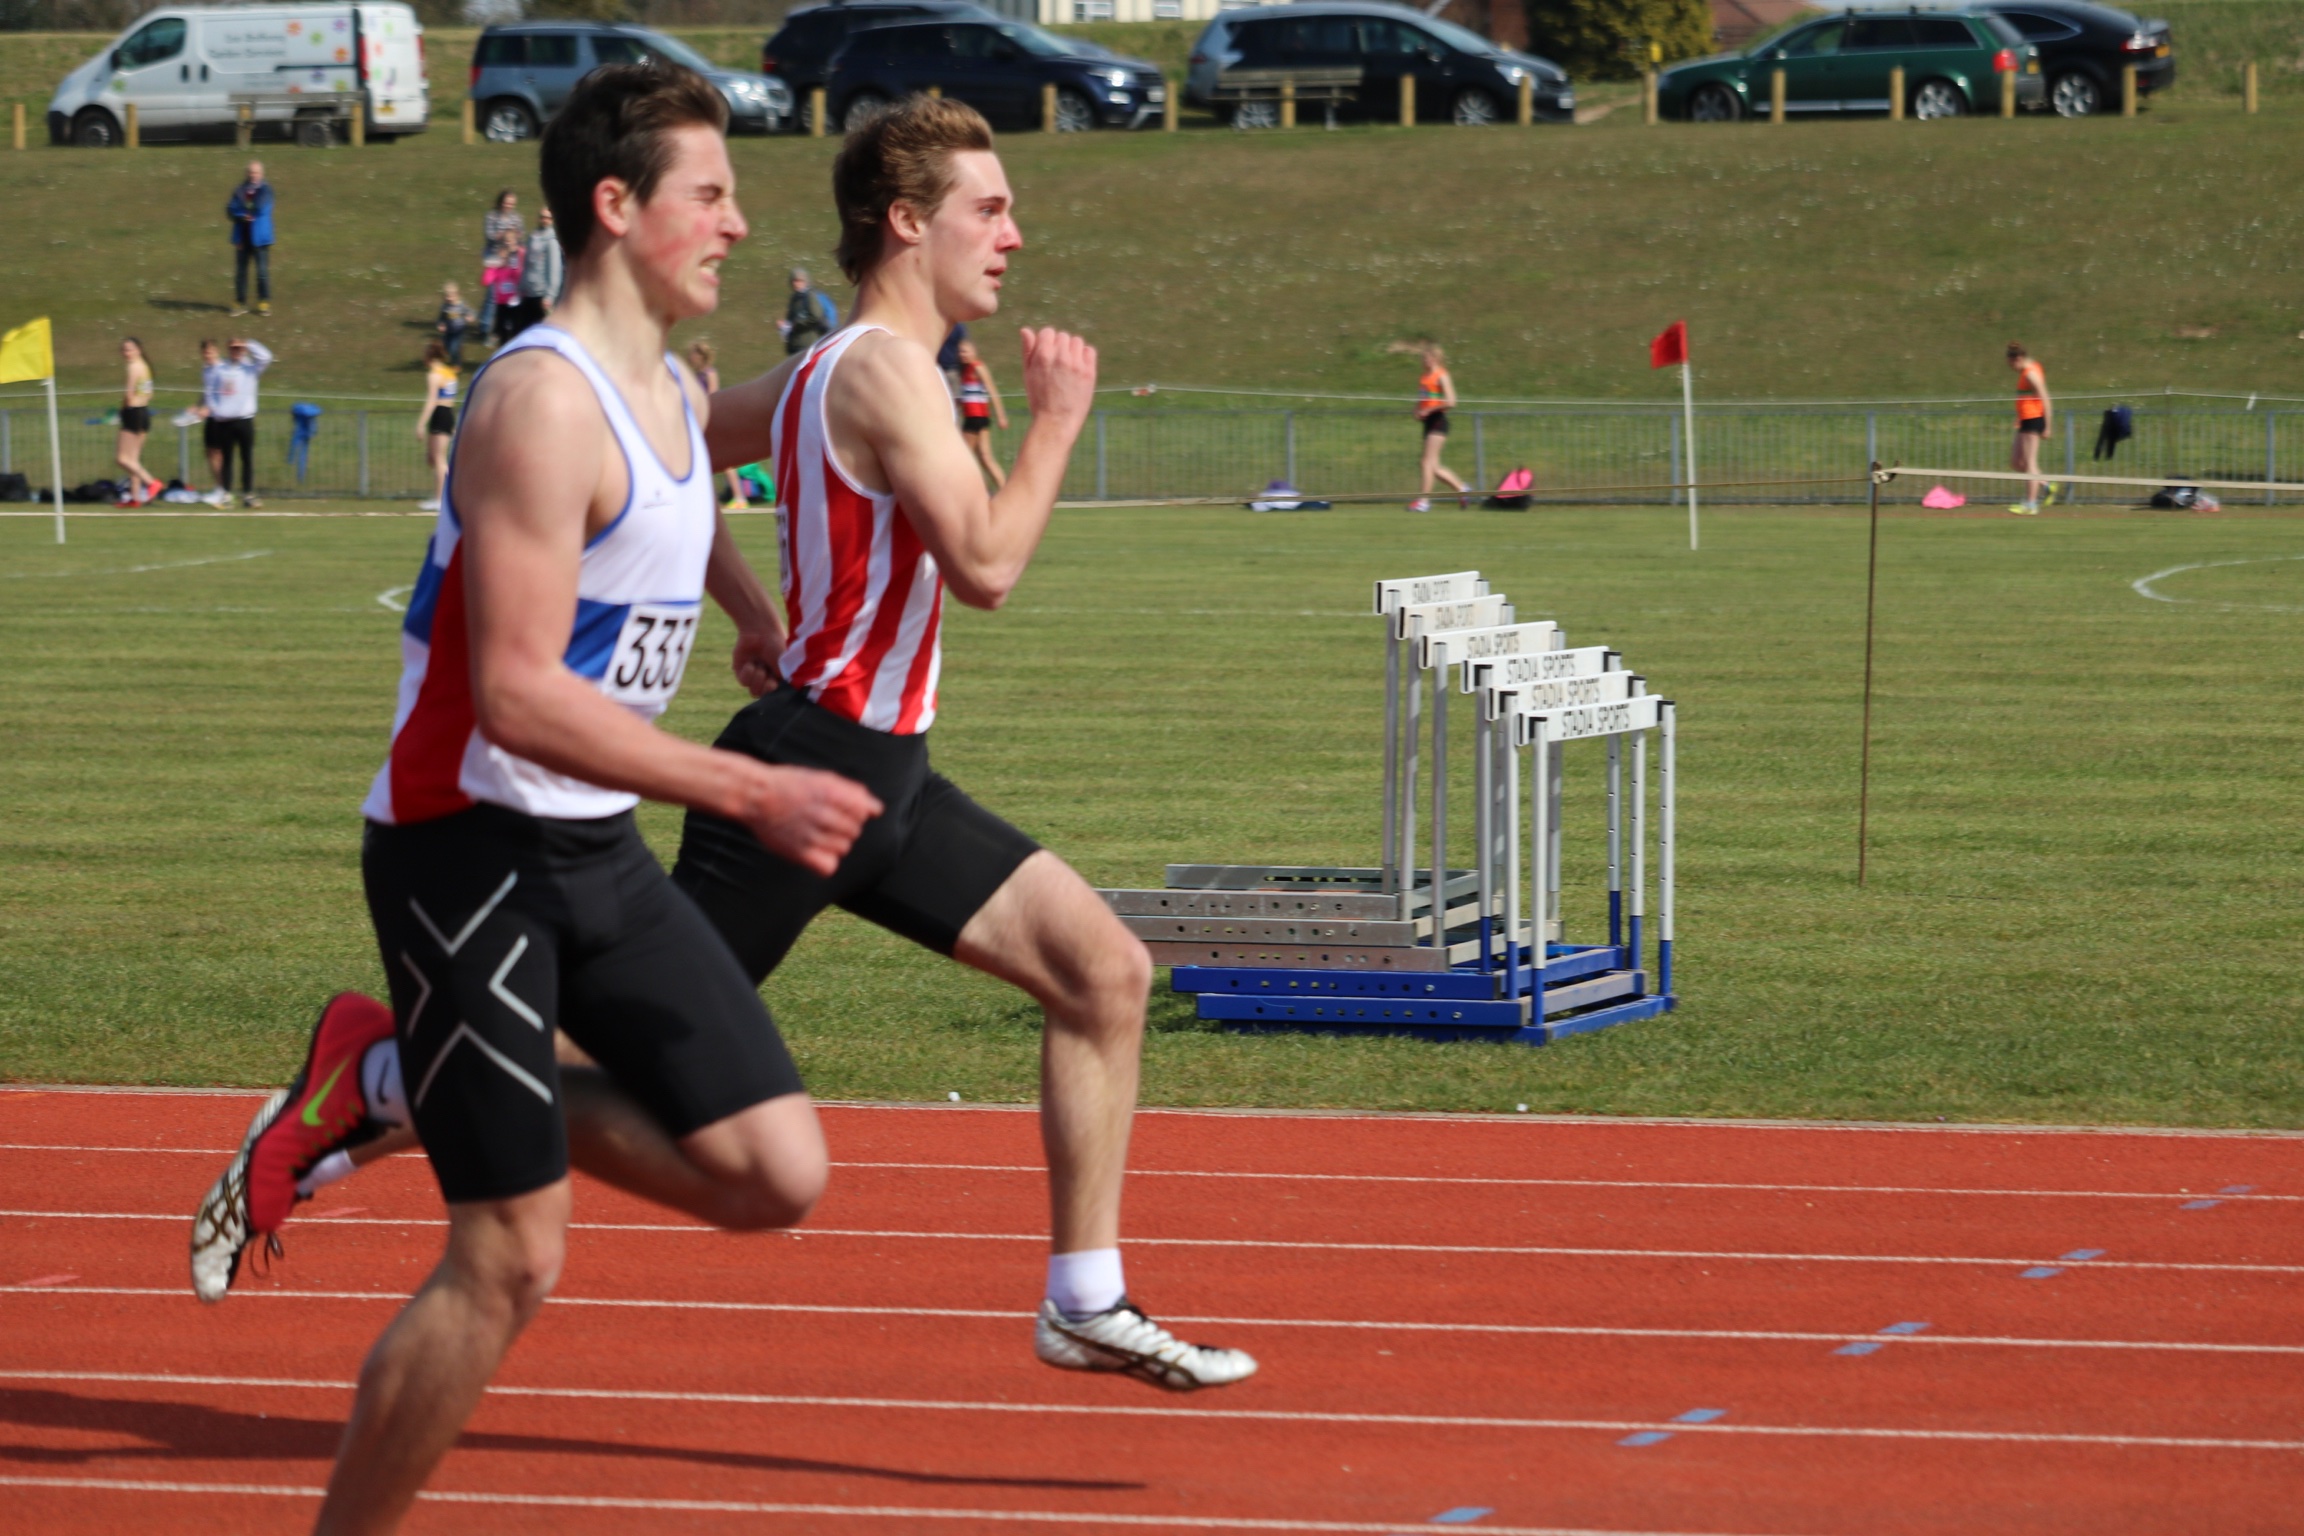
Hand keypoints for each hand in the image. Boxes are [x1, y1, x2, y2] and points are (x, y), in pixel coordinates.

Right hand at [729, 763, 880, 874]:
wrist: (754, 795)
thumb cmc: (790, 785)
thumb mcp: (822, 779)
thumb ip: (852, 792)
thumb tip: (876, 810)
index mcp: (831, 793)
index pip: (863, 812)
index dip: (854, 812)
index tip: (839, 810)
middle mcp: (823, 814)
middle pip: (854, 832)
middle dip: (844, 827)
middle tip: (823, 821)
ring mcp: (811, 835)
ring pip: (843, 849)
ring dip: (834, 844)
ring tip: (816, 834)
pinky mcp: (799, 853)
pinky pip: (829, 867)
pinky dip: (826, 862)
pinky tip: (815, 851)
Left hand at [730, 623, 784, 697]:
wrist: (761, 631)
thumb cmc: (778, 646)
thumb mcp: (787, 665)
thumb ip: (790, 682)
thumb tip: (792, 696)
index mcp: (780, 679)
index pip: (777, 696)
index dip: (774, 692)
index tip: (774, 683)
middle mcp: (767, 679)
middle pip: (764, 696)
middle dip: (765, 686)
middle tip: (767, 674)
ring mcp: (754, 676)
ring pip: (753, 691)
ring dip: (757, 679)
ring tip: (759, 666)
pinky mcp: (741, 671)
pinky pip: (743, 682)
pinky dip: (748, 674)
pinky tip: (751, 664)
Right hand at [1018, 327, 1095, 435]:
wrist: (1056, 422)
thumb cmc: (1039, 399)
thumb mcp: (1028, 375)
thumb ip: (1028, 351)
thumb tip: (1026, 330)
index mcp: (1042, 355)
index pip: (1048, 332)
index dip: (1047, 341)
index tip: (1047, 354)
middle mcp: (1060, 357)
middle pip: (1063, 336)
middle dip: (1060, 346)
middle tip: (1057, 364)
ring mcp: (1076, 365)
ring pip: (1077, 341)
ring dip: (1073, 349)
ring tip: (1068, 365)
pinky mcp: (1089, 372)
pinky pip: (1089, 351)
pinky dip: (1085, 356)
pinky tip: (1078, 368)